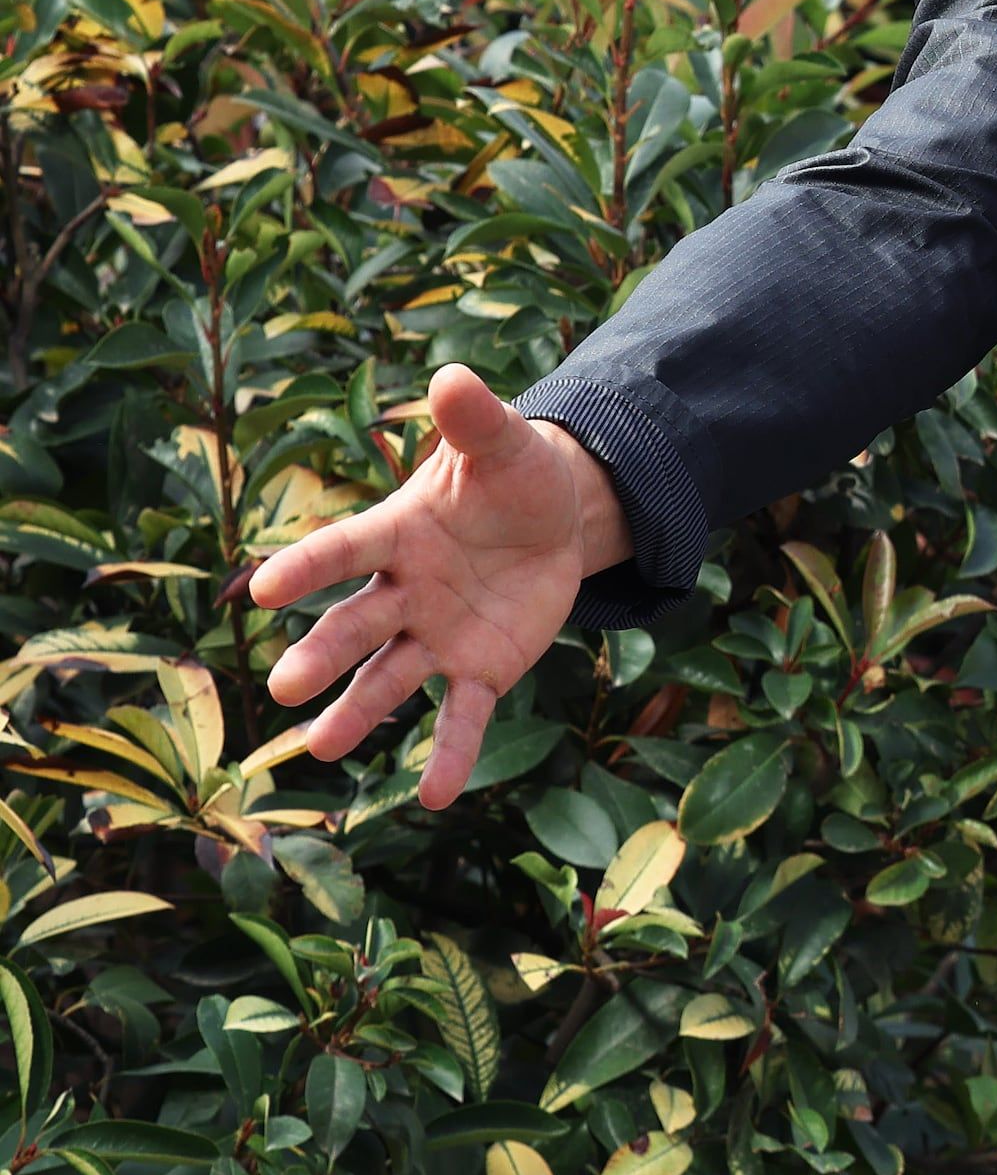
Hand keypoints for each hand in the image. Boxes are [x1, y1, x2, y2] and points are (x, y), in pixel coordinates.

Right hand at [242, 366, 620, 806]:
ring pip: (389, 680)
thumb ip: (474, 419)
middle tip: (286, 686)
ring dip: (358, 714)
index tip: (262, 588)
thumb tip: (454, 376)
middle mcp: (403, 592)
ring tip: (320, 748)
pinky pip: (460, 715)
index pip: (344, 550)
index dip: (307, 567)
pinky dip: (448, 755)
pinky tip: (436, 798)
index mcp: (398, 533)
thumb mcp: (504, 445)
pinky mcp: (478, 669)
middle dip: (323, 655)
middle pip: (356, 626)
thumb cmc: (511, 479)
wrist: (556, 521)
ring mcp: (435, 636)